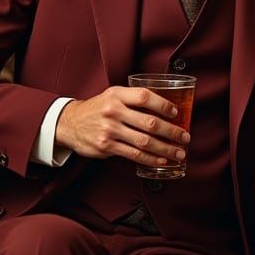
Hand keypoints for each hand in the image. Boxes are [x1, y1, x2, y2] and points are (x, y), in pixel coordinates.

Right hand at [56, 86, 189, 167]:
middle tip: (185, 137)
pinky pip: (134, 154)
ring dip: (166, 149)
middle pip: (149, 122)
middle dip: (172, 131)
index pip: (145, 97)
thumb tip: (165, 110)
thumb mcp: (112, 96)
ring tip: (179, 153)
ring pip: (144, 141)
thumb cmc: (97, 109)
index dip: (163, 105)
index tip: (176, 113)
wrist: (69, 123)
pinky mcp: (107, 146)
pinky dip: (151, 158)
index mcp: (117, 95)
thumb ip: (133, 100)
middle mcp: (113, 111)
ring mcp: (109, 130)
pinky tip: (162, 160)